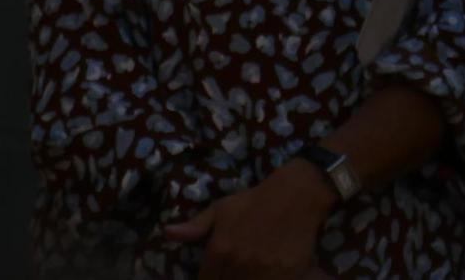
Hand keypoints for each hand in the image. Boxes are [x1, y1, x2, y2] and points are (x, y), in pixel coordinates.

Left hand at [162, 160, 335, 279]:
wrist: (297, 193)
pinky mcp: (286, 272)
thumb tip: (167, 233)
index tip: (216, 276)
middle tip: (233, 272)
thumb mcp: (221, 209)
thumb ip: (195, 226)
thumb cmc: (255, 200)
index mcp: (219, 249)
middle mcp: (238, 262)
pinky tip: (266, 276)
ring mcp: (263, 269)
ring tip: (247, 274)